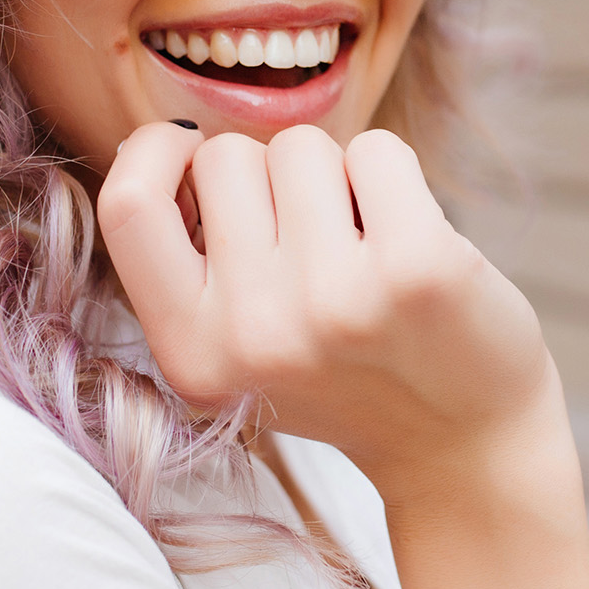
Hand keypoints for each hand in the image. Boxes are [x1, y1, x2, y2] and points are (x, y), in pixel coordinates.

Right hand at [98, 121, 564, 503]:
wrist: (461, 444)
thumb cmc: (341, 370)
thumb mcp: (233, 348)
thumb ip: (189, 260)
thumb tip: (171, 144)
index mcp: (189, 357)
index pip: (127, 206)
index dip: (153, 152)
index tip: (188, 155)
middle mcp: (252, 336)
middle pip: (223, 158)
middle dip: (265, 175)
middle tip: (309, 243)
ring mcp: (334, 301)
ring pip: (298, 146)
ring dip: (331, 176)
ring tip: (360, 247)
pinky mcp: (416, 268)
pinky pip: (375, 149)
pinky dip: (392, 175)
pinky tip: (406, 238)